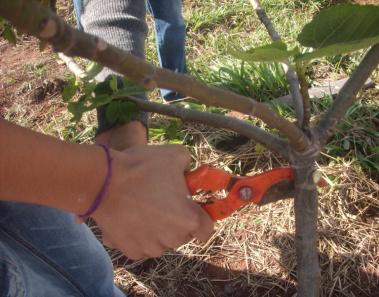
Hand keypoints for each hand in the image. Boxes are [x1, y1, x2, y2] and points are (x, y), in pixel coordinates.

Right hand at [92, 145, 213, 259]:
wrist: (102, 181)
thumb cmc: (141, 168)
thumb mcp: (175, 154)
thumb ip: (190, 165)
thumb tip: (190, 172)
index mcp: (188, 219)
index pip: (206, 230)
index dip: (201, 218)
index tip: (192, 209)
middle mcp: (172, 239)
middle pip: (182, 234)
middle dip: (177, 220)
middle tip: (163, 200)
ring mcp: (150, 248)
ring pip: (162, 241)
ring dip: (158, 229)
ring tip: (143, 206)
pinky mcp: (131, 251)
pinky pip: (142, 244)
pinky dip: (138, 234)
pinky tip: (130, 216)